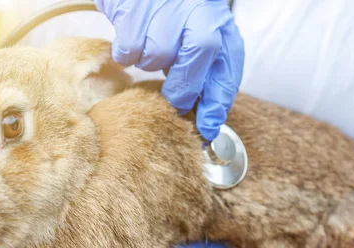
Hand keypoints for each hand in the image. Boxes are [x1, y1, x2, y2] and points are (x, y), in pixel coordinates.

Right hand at [95, 0, 244, 139]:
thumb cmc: (171, 18)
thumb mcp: (195, 40)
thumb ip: (200, 71)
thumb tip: (197, 114)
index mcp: (220, 25)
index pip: (227, 68)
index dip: (217, 103)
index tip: (207, 129)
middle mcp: (199, 12)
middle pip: (198, 54)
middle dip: (183, 88)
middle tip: (174, 103)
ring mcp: (168, 8)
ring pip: (157, 54)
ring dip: (148, 62)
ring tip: (147, 46)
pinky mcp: (136, 8)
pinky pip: (129, 49)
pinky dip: (126, 52)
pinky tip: (131, 37)